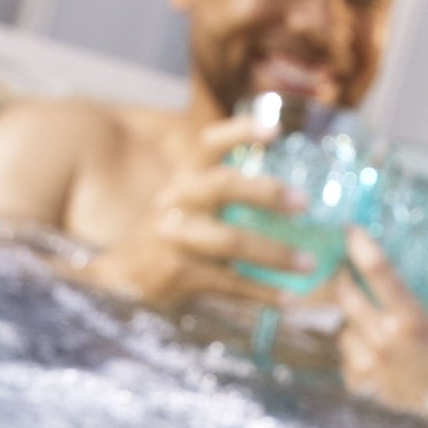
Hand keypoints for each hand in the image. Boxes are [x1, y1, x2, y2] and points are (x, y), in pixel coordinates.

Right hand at [76, 117, 306, 310]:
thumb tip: (287, 193)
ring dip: (274, 254)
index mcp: (182, 180)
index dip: (239, 133)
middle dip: (266, 193)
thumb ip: (220, 193)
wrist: (119, 278)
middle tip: (304, 203)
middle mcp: (176, 202)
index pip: (207, 145)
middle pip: (222, 187)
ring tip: (308, 263)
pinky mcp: (177, 274)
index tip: (275, 129)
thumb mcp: (184, 204)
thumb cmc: (168, 237)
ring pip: (231, 241)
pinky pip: (227, 283)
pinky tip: (285, 297)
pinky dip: (259, 292)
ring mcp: (175, 239)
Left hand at [336, 229, 427, 427]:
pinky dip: (355, 353)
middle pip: (346, 295)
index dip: (361, 248)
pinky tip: (374, 361)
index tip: (350, 230)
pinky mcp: (356, 387)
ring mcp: (367, 365)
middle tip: (347, 272)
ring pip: (342, 328)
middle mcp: (385, 340)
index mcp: (414, 323)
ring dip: (351, 323)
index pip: (381, 275)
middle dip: (344, 280)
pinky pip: (345, 358)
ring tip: (371, 328)